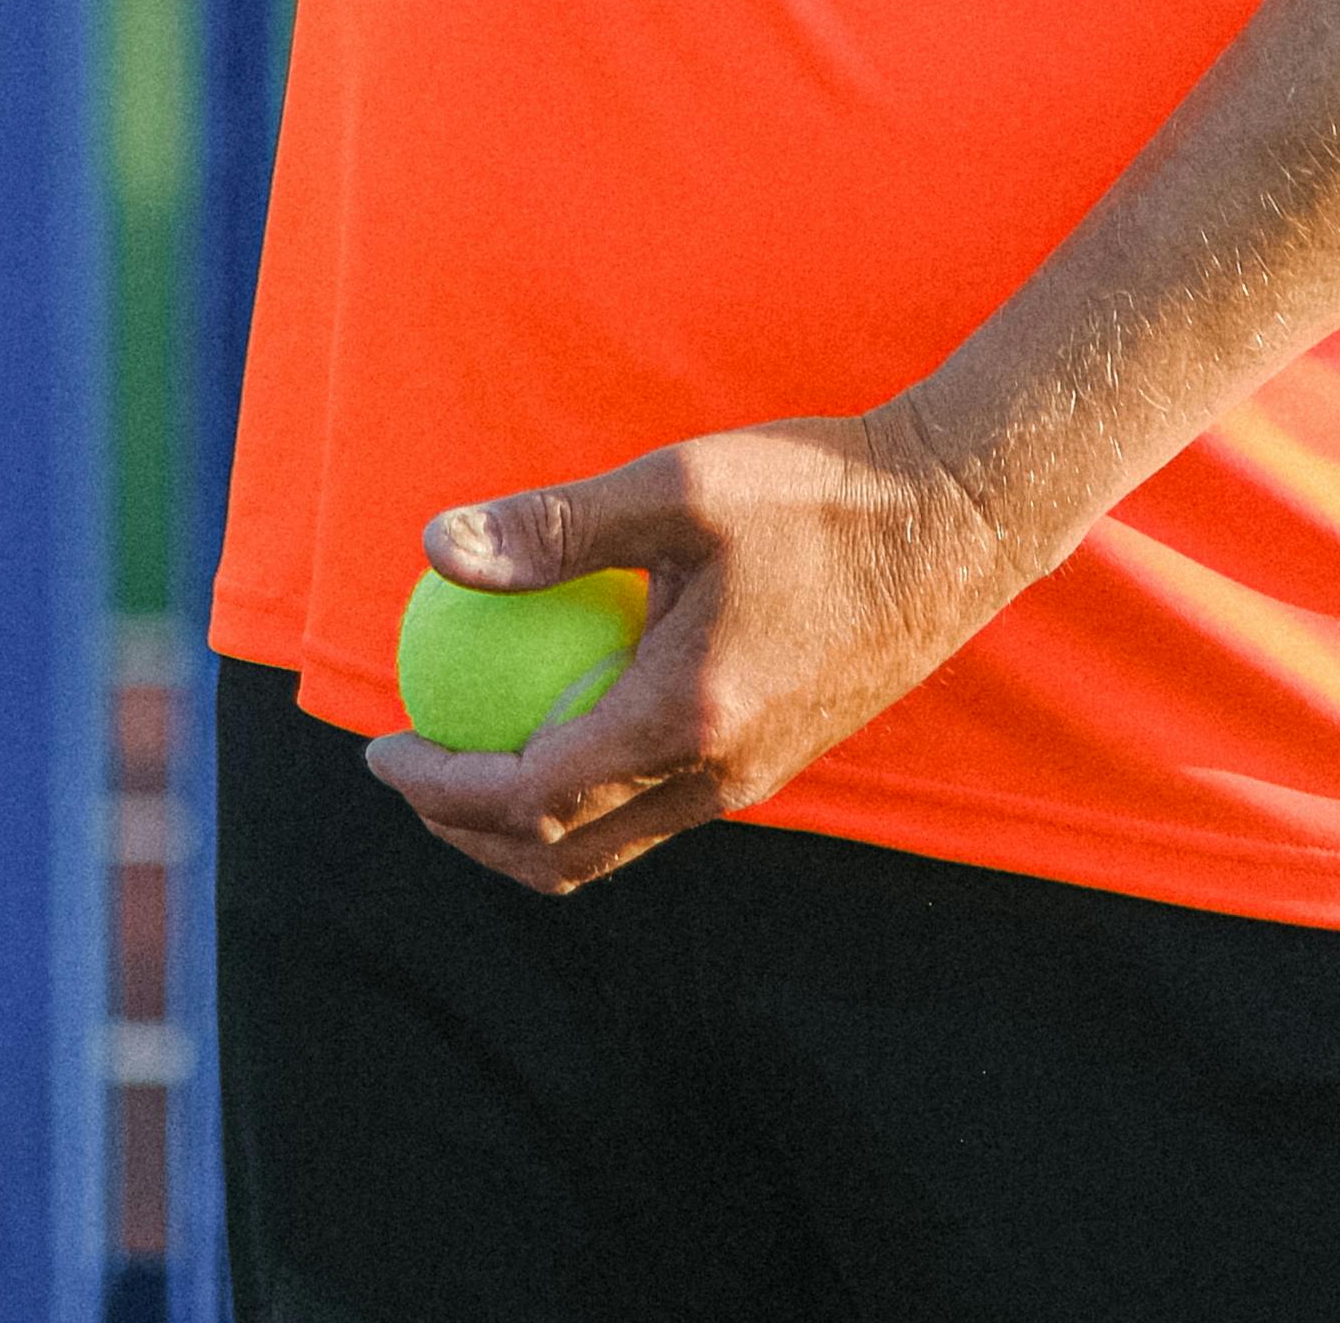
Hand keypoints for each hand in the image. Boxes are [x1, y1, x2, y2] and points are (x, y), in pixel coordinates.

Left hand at [362, 405, 1017, 897]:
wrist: (959, 521)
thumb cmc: (818, 489)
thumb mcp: (680, 484)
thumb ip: (557, 526)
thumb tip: (436, 547)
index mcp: (684, 721)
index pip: (527, 798)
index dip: (439, 787)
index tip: (380, 747)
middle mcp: (717, 777)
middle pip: (560, 854)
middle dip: (467, 834)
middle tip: (410, 771)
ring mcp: (753, 780)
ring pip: (611, 844)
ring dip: (526, 827)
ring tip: (470, 762)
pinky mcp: (776, 759)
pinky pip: (657, 809)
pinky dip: (589, 794)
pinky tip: (568, 717)